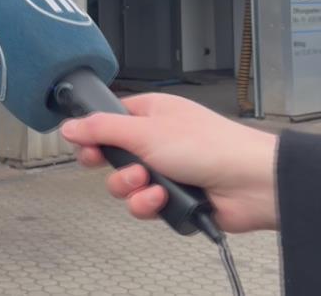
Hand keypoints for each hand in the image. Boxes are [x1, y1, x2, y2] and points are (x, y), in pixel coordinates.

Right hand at [60, 93, 278, 232]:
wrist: (250, 184)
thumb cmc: (211, 146)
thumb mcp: (145, 132)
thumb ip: (101, 129)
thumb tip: (70, 126)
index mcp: (151, 114)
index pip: (108, 121)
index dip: (93, 136)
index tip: (86, 148)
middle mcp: (157, 140)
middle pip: (113, 157)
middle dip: (116, 169)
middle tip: (125, 168)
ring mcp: (166, 170)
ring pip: (126, 186)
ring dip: (133, 189)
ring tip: (151, 184)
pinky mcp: (174, 198)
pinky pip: (145, 206)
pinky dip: (150, 205)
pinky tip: (165, 198)